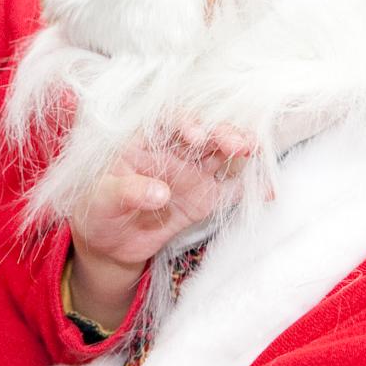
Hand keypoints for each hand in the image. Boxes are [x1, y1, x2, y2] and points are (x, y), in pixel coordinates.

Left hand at [66, 130, 250, 328]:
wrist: (106, 243)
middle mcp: (173, 151)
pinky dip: (250, 189)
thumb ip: (127, 191)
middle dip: (220, 133)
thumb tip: (159, 192)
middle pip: (203, 133)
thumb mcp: (102, 199)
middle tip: (236, 143)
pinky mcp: (204, 199)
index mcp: (144, 140)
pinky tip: (269, 191)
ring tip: (253, 151)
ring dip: (239, 150)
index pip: (168, 122)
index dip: (184, 123)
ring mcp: (192, 173)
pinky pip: (230, 190)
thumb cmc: (96, 209)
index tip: (194, 136)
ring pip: (221, 154)